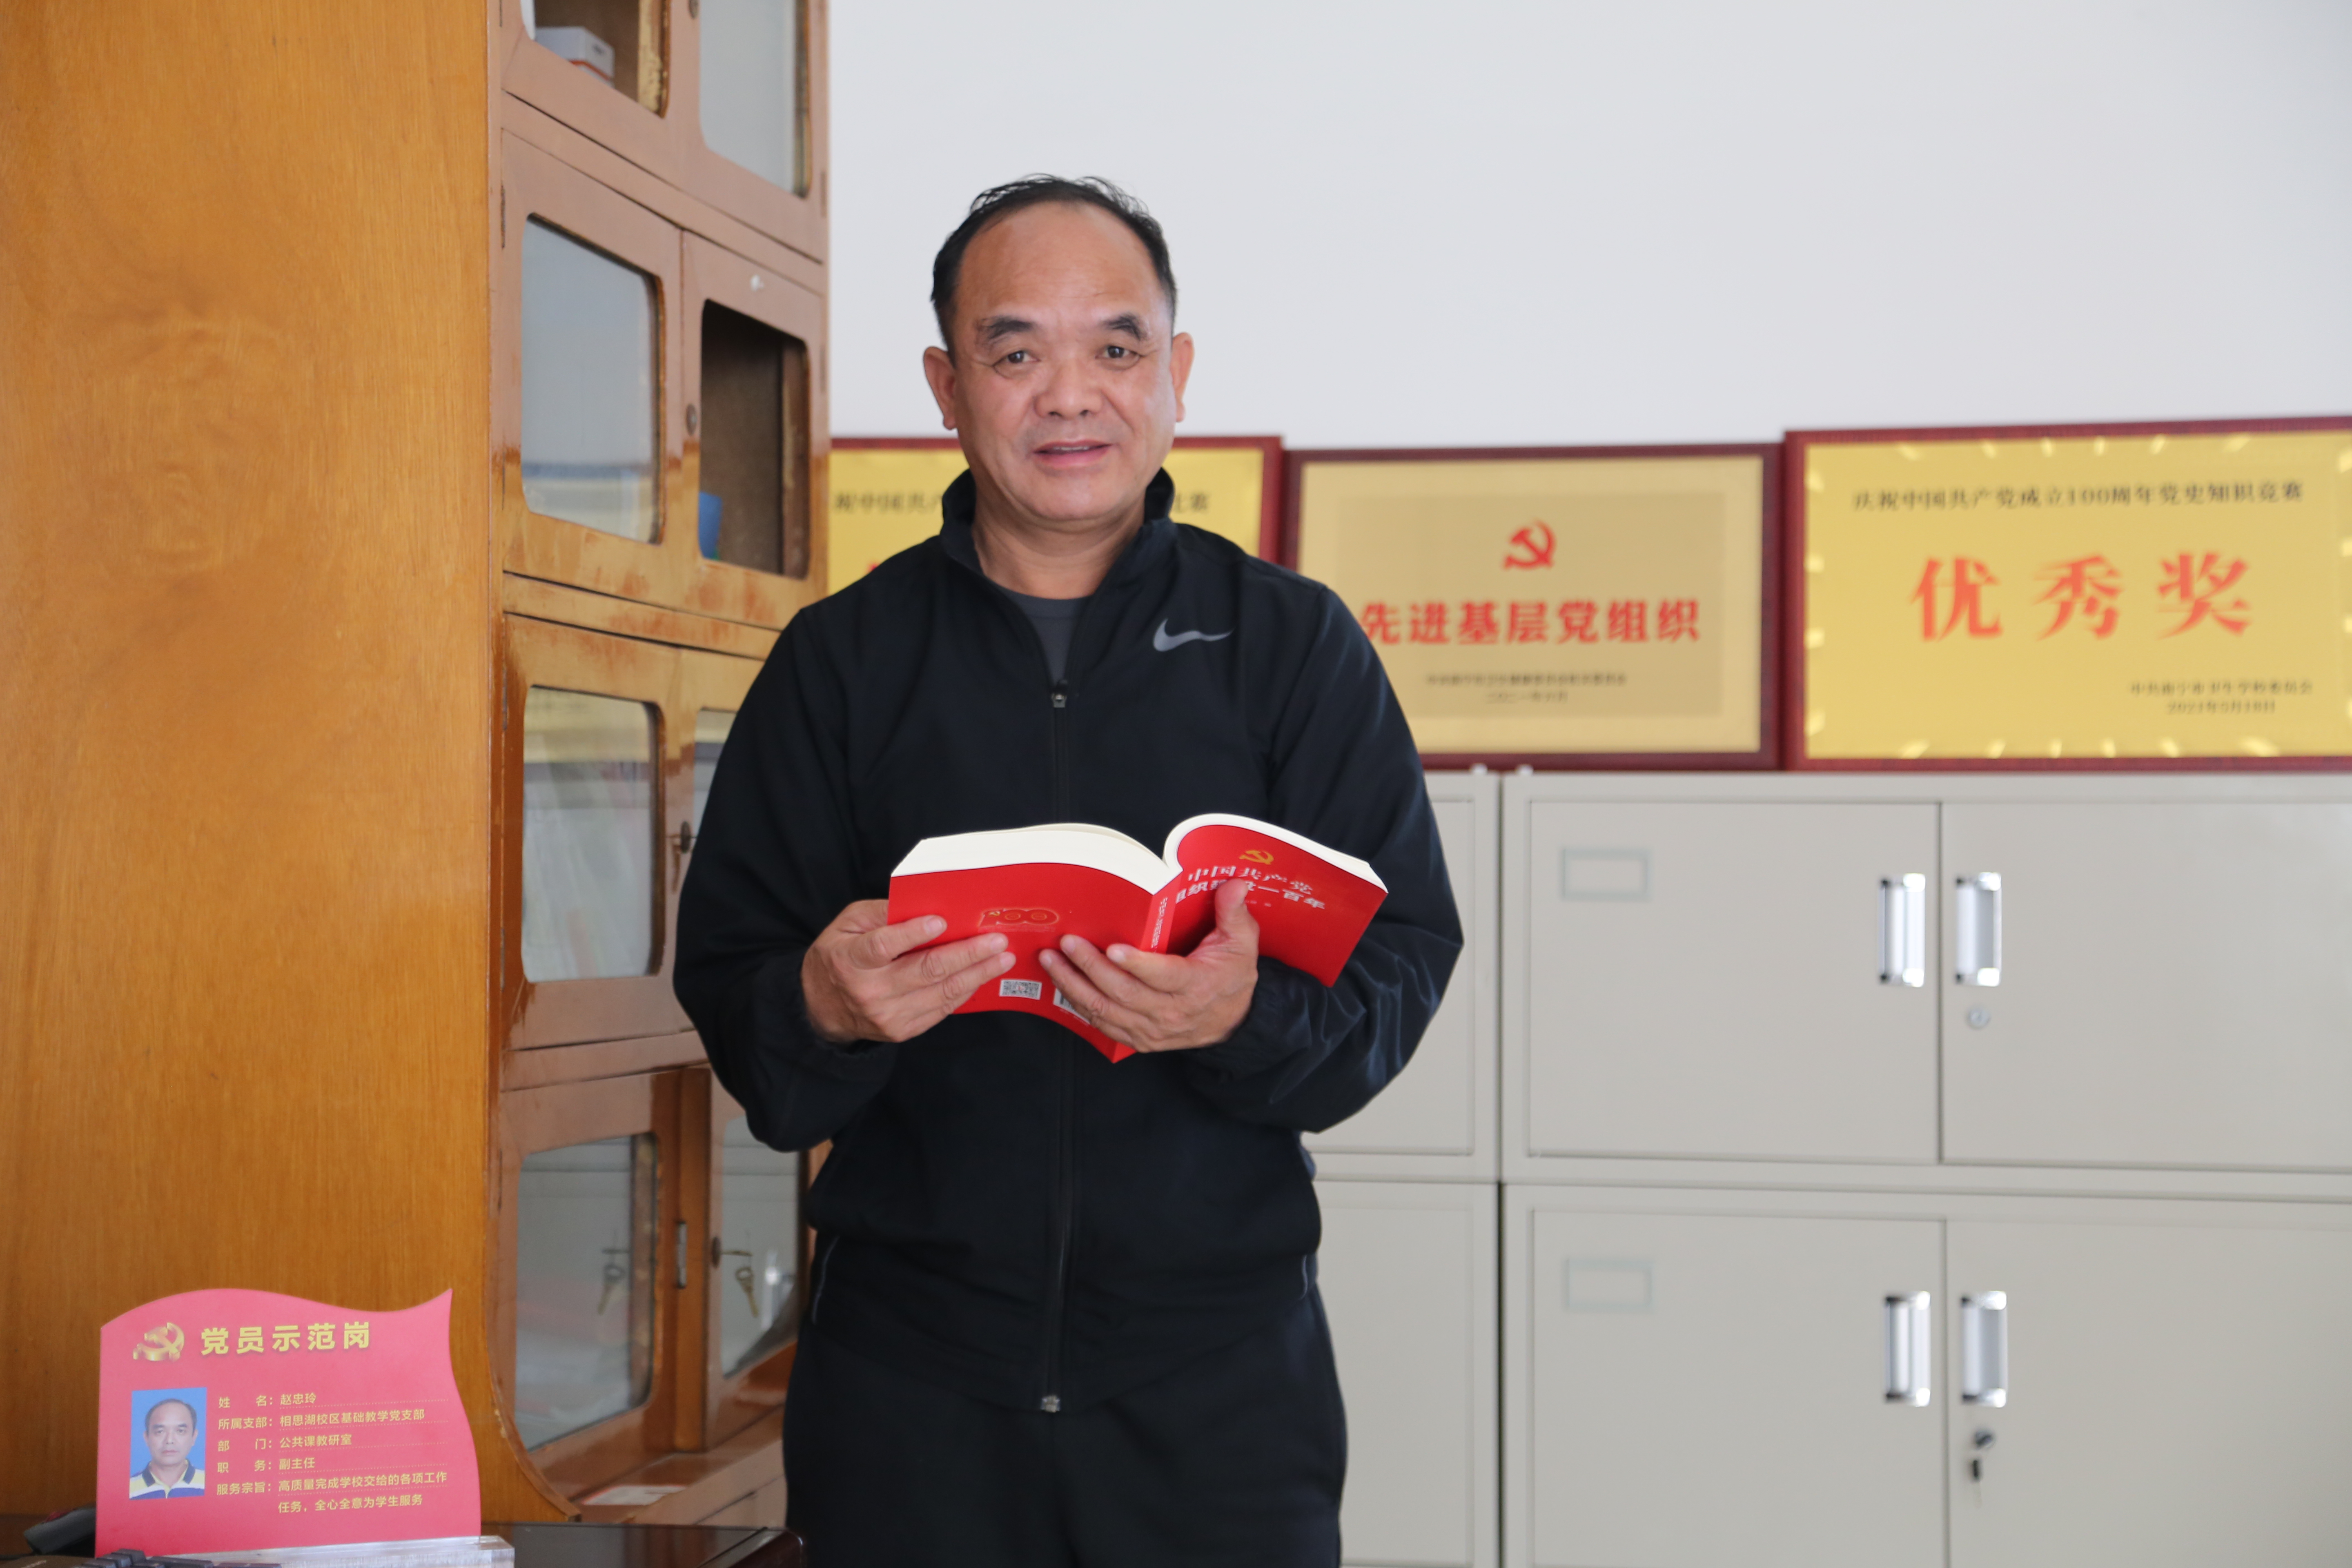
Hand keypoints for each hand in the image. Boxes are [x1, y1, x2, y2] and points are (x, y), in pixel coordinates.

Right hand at [802, 900, 1015, 1043]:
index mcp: (850, 960)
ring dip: (977, 974)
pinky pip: (941, 1010)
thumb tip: (923, 904)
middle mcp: (869, 991)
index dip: (912, 934)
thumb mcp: (848, 924)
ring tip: (1001, 958)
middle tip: (996, 940)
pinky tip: (981, 976)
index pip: (882, 946)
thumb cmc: (839, 955)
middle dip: (966, 954)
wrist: (822, 1007)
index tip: (941, 921)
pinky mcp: (902, 1030)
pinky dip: (964, 991)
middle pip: (924, 971)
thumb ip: (882, 913)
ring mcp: (887, 1015)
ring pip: (941, 993)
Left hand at [1036, 878, 1258, 1053]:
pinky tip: (1063, 985)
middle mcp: (1171, 1013)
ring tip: (1052, 961)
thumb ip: (1234, 913)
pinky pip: (1102, 1025)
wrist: (1234, 1023)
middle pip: (1123, 993)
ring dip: (1074, 986)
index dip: (1136, 964)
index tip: (1113, 948)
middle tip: (1067, 943)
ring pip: (1105, 1012)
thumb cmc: (1233, 979)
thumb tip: (1235, 884)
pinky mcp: (1139, 1040)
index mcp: (1195, 986)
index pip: (1162, 977)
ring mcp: (1152, 1030)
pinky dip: (1079, 1006)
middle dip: (1090, 967)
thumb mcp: (1242, 944)